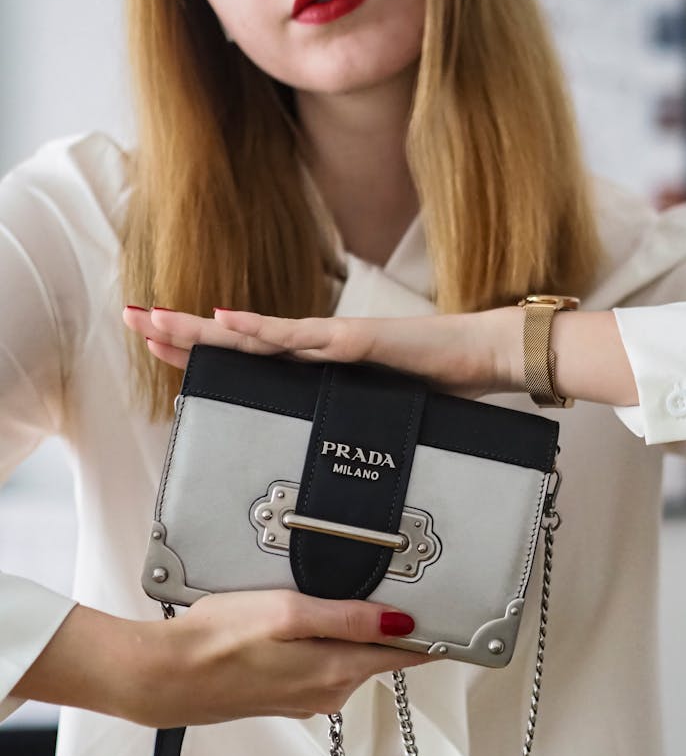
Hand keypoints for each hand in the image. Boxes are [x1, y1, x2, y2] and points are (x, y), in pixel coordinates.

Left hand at [123, 305, 524, 397]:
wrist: (483, 355)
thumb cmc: (437, 383)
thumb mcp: (377, 410)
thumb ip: (344, 416)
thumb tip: (321, 437)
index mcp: (314, 364)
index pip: (245, 357)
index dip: (199, 348)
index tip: (157, 344)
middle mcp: (314, 347)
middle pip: (234, 340)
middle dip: (179, 330)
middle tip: (132, 318)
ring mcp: (332, 341)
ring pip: (254, 335)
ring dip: (201, 328)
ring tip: (155, 319)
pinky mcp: (358, 342)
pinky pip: (302, 339)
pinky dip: (262, 332)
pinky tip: (225, 323)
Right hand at [136, 588, 430, 727]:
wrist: (165, 678)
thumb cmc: (219, 640)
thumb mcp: (288, 612)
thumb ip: (348, 618)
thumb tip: (401, 624)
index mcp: (335, 670)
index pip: (403, 655)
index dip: (432, 638)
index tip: (456, 625)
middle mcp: (328, 692)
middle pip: (377, 655)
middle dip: (390, 629)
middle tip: (401, 590)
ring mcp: (305, 698)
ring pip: (347, 660)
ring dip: (352, 635)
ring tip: (342, 600)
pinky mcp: (283, 696)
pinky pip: (320, 666)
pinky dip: (323, 645)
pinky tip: (301, 624)